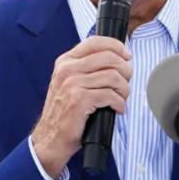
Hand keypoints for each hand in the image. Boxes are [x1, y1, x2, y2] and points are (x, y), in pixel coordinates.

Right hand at [31, 36, 132, 178]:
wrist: (51, 137)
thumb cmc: (65, 112)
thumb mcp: (70, 83)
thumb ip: (87, 69)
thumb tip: (116, 60)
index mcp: (66, 61)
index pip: (95, 42)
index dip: (117, 46)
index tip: (127, 56)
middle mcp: (67, 69)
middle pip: (109, 57)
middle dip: (125, 70)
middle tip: (126, 84)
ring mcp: (72, 83)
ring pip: (113, 76)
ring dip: (124, 89)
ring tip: (122, 99)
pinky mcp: (79, 99)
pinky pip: (110, 95)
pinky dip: (120, 103)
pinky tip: (118, 109)